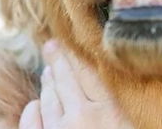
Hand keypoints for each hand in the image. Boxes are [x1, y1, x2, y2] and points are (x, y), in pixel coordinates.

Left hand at [19, 40, 133, 128]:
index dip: (76, 54)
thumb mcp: (130, 123)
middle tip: (51, 45)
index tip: (70, 40)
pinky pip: (32, 119)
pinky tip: (36, 104)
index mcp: (110, 110)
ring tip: (48, 72)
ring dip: (48, 83)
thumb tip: (117, 87)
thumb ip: (121, 106)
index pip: (88, 72)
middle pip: (66, 80)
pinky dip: (33, 109)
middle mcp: (82, 117)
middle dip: (58, 59)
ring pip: (48, 98)